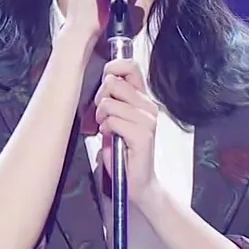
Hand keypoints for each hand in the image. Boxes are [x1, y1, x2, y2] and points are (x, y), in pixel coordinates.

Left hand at [92, 58, 159, 204]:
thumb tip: (104, 78)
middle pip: (113, 82)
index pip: (130, 66)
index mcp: (142, 98)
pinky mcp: (142, 135)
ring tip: (108, 129)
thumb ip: (112, 97)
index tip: (105, 80)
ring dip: (101, 117)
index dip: (112, 67)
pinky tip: (112, 139)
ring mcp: (147, 120)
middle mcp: (148, 106)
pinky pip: (113, 121)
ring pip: (109, 103)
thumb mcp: (115, 117)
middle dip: (100, 98)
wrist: (137, 181)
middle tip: (103, 116)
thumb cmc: (123, 150)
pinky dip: (106, 130)